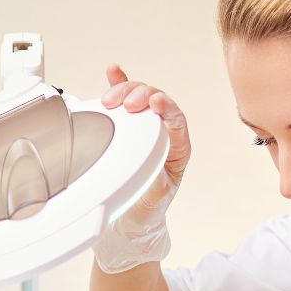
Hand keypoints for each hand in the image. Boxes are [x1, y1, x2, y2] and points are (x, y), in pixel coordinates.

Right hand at [93, 64, 191, 273]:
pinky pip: (123, 100)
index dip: (167, 109)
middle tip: (128, 103)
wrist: (129, 219)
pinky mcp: (125, 126)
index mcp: (177, 150)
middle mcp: (163, 134)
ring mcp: (143, 128)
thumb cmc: (145, 208)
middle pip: (156, 102)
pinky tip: (113, 71)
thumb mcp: (154, 198)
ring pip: (140, 98)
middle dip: (142, 97)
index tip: (155, 105)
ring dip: (126, 91)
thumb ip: (155, 182)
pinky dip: (118, 84)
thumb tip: (152, 168)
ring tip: (113, 97)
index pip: (177, 121)